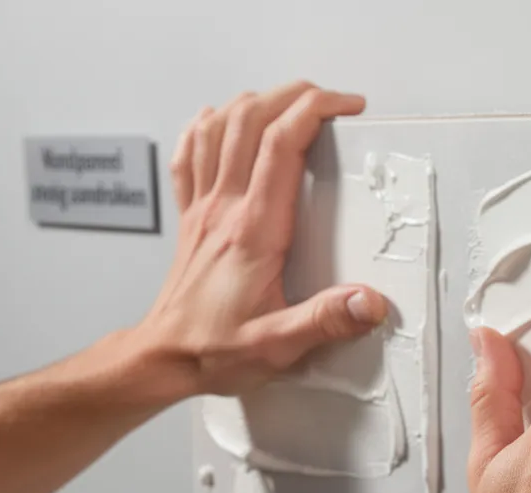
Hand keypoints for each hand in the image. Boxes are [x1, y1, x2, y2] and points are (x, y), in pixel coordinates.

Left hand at [134, 82, 385, 396]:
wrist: (162, 359)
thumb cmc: (213, 349)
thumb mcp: (277, 346)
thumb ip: (325, 322)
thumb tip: (368, 301)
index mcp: (253, 231)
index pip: (281, 145)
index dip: (315, 112)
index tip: (345, 107)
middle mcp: (225, 209)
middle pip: (251, 119)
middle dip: (292, 95)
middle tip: (327, 99)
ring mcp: (203, 210)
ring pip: (219, 128)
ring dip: (254, 103)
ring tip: (286, 102)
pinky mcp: (191, 219)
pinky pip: (190, 156)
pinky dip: (204, 128)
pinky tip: (215, 121)